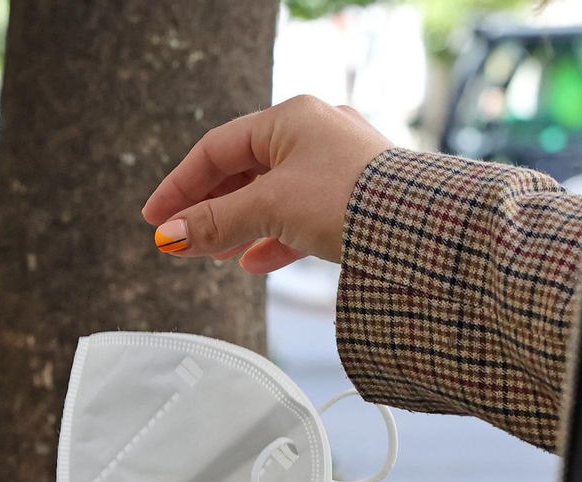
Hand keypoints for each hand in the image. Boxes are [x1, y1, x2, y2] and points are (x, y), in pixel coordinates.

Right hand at [142, 95, 393, 273]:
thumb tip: (169, 238)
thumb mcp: (268, 208)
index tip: (155, 218)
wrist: (426, 229)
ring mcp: (337, 167)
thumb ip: (214, 222)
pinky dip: (274, 238)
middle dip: (209, 211)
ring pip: (271, 197)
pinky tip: (255, 264)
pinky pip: (301, 216)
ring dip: (238, 227)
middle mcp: (315, 134)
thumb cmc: (351, 199)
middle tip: (181, 242)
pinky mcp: (354, 200)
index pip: (217, 149)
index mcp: (291, 118)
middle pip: (243, 173)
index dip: (180, 185)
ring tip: (215, 256)